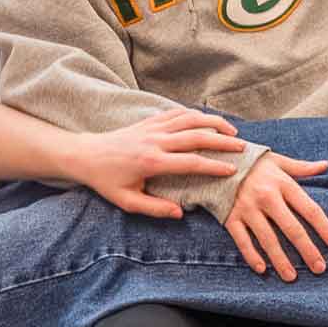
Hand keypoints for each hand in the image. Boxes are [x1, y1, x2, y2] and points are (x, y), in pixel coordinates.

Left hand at [63, 105, 251, 218]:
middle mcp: (155, 141)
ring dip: (214, 123)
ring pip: (190, 119)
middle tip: (242, 148)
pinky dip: (196, 115)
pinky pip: (178, 113)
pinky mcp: (150, 121)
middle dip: (222, 141)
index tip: (232, 170)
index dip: (213, 166)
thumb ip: (154, 208)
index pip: (190, 162)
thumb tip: (180, 213)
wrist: (85, 154)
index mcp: (151, 162)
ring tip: (233, 131)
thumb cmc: (106, 181)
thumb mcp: (127, 201)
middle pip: (196, 136)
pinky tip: (209, 122)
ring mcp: (153, 127)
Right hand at [219, 153, 327, 278]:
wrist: (217, 159)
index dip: (324, 227)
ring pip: (268, 239)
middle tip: (320, 268)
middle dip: (307, 250)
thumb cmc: (253, 162)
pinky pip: (242, 241)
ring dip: (281, 260)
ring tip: (292, 277)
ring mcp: (247, 209)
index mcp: (283, 183)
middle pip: (292, 228)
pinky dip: (252, 256)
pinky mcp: (230, 218)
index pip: (310, 209)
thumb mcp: (278, 161)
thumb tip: (325, 165)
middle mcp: (267, 197)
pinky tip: (262, 270)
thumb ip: (302, 167)